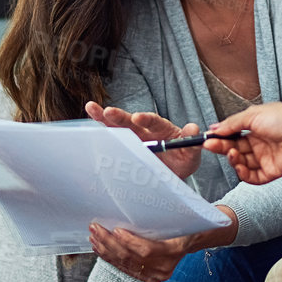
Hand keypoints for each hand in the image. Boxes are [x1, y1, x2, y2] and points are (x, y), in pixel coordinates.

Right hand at [86, 101, 200, 179]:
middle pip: (130, 121)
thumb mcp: (191, 154)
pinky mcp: (124, 147)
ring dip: (103, 118)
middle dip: (119, 116)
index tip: (138, 117)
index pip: (154, 121)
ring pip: (116, 127)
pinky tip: (87, 128)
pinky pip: (111, 140)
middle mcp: (144, 130)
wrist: (172, 173)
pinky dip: (99, 134)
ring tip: (91, 108)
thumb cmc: (183, 161)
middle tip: (107, 111)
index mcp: (161, 129)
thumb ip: (192, 143)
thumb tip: (194, 129)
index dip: (146, 118)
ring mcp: (132, 138)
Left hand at [88, 222, 192, 281]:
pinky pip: (126, 269)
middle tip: (96, 229)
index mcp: (174, 250)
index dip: (129, 241)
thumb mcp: (178, 216)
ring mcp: (157, 275)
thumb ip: (160, 215)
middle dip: (109, 243)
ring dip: (106, 251)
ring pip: (125, 264)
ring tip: (95, 238)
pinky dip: (111, 259)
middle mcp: (165, 267)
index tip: (116, 230)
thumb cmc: (184, 224)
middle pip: (131, 257)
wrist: (192, 239)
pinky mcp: (150, 279)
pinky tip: (101, 250)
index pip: (146, 250)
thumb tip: (139, 201)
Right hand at [203, 103, 281, 183]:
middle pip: (234, 149)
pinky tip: (239, 165)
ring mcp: (265, 158)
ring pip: (241, 163)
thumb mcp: (253, 115)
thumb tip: (215, 128)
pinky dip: (243, 173)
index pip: (232, 135)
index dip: (220, 137)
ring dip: (232, 159)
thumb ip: (232, 123)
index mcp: (255, 128)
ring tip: (232, 152)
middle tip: (210, 146)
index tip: (207, 138)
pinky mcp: (271, 171)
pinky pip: (252, 177)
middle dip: (221, 148)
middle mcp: (259, 143)